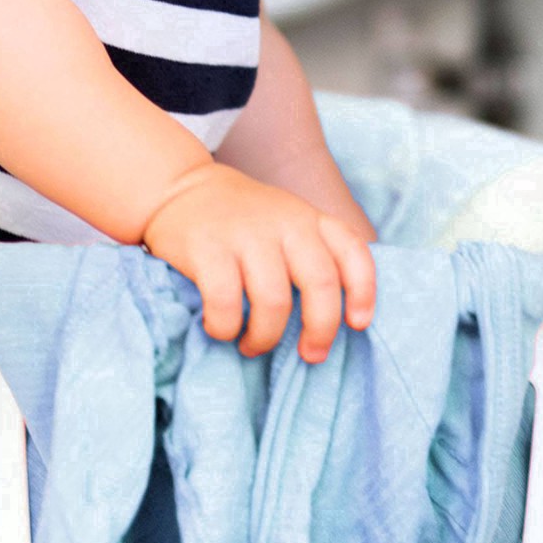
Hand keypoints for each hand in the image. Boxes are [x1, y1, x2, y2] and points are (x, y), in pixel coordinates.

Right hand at [141, 163, 376, 360]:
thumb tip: (338, 317)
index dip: (363, 292)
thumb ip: (311, 252)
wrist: (179, 188)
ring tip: (252, 345)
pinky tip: (221, 329)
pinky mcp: (206, 248)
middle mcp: (283, 222)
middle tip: (310, 355)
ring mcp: (244, 234)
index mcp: (307, 218)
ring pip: (274, 301)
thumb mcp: (284, 221)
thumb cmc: (240, 220)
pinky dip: (226, 327)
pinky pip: (226, 302)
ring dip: (266, 337)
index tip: (357, 324)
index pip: (352, 251)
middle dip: (320, 330)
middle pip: (320, 283)